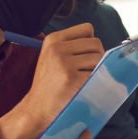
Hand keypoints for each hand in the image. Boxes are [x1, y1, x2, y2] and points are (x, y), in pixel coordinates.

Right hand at [0, 24, 102, 138]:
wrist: (36, 109)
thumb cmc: (49, 84)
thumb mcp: (52, 57)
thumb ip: (72, 46)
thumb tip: (101, 45)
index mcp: (53, 39)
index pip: (87, 29)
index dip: (90, 43)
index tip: (83, 56)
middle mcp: (57, 48)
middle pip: (96, 44)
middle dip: (97, 57)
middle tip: (85, 72)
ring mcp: (64, 64)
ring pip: (99, 59)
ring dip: (97, 70)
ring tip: (83, 80)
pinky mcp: (72, 80)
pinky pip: (98, 75)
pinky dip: (97, 82)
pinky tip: (86, 88)